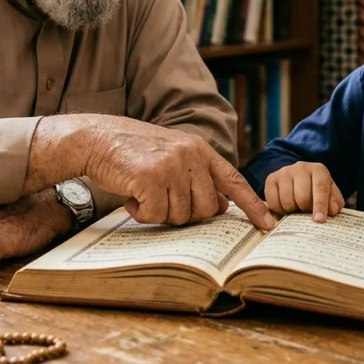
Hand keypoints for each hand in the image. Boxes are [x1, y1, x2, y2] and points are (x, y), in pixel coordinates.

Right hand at [33, 115, 274, 230]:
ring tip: (142, 192)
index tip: (267, 225)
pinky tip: (131, 197)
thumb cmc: (131, 152)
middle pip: (205, 208)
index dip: (252, 205)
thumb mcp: (171, 156)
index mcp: (199, 149)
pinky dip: (141, 213)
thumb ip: (196, 176)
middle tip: (159, 199)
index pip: (234, 180)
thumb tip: (219, 207)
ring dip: (158, 212)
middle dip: (183, 213)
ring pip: (180, 215)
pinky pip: (156, 215)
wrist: (95, 138)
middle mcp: (191, 154)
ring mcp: (172, 165)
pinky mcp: (151, 178)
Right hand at [263, 162, 343, 221]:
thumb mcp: (330, 194)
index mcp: (319, 170)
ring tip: (296, 209)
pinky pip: (273, 203)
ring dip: (292, 211)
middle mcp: (301, 167)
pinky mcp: (271, 179)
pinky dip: (279, 211)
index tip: (319, 220)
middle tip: (306, 212)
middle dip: (305, 210)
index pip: (320, 188)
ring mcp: (284, 172)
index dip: (320, 205)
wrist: (297, 179)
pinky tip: (285, 207)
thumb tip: (332, 210)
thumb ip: (335, 202)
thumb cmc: (317, 190)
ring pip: (286, 201)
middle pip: (302, 197)